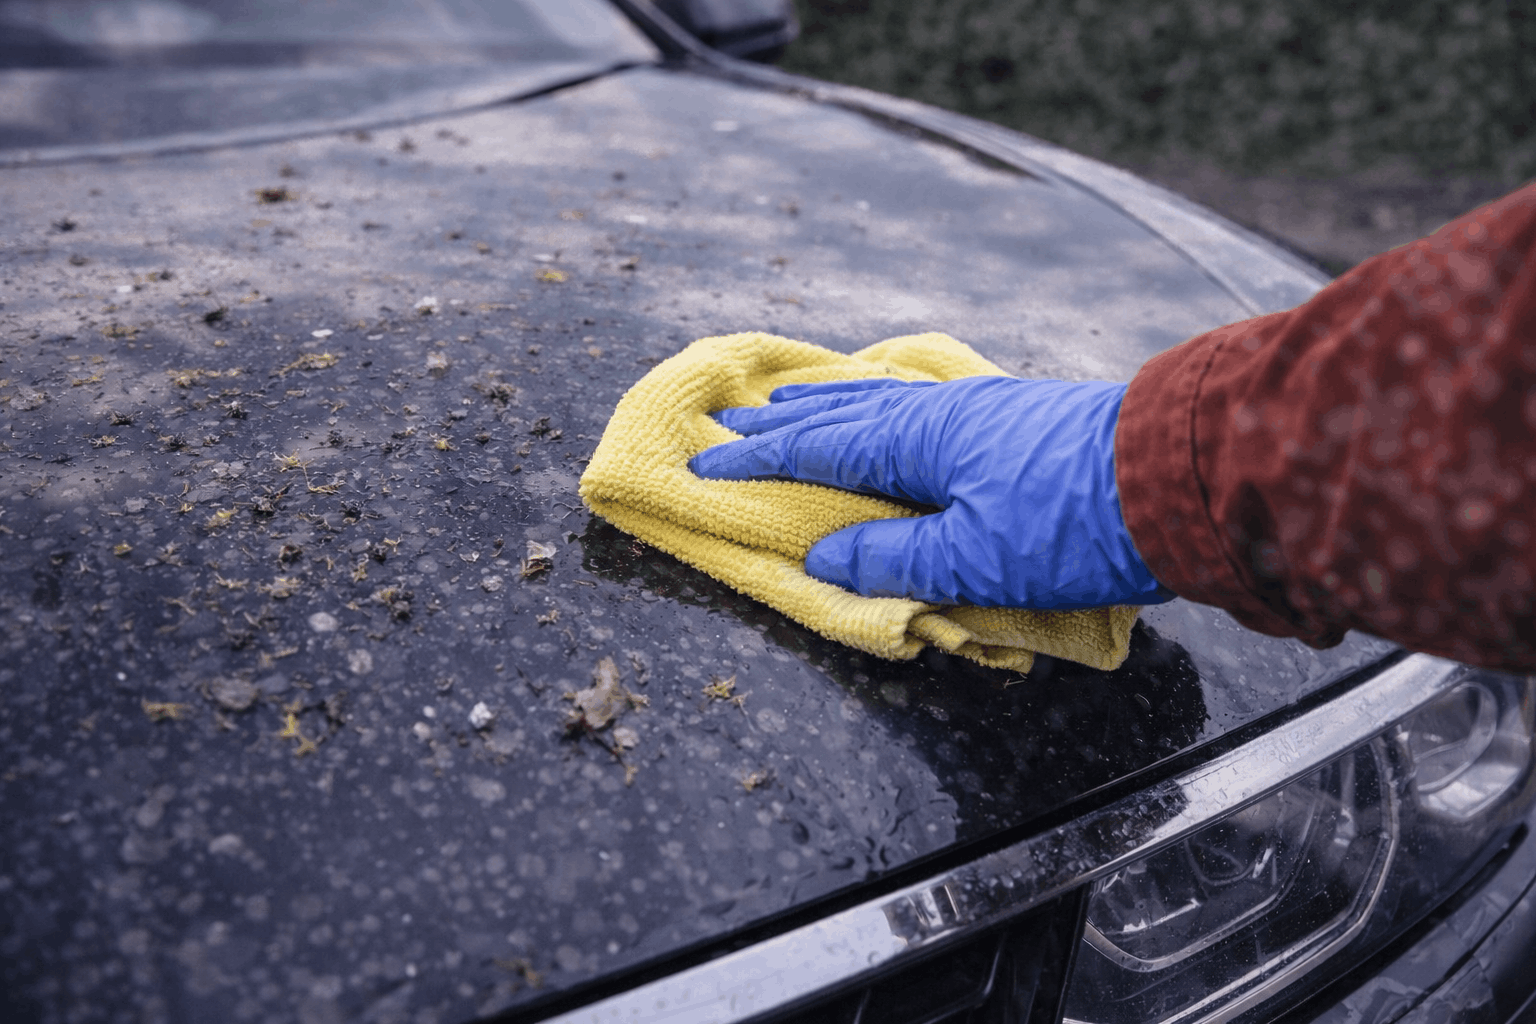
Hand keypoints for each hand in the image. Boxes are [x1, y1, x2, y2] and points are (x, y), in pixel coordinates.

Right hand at [688, 376, 1171, 609]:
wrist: (1188, 476)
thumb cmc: (1078, 525)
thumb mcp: (976, 557)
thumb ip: (892, 556)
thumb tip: (820, 554)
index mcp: (922, 438)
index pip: (820, 449)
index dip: (760, 460)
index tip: (706, 461)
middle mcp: (944, 410)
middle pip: (846, 413)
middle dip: (786, 422)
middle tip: (733, 419)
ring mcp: (984, 407)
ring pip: (885, 401)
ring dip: (832, 405)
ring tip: (794, 402)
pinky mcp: (1018, 417)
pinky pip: (921, 402)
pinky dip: (882, 405)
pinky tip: (891, 409)